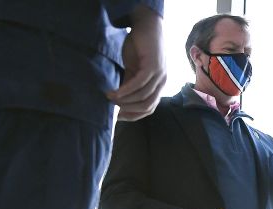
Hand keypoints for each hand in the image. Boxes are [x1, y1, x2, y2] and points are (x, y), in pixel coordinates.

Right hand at [108, 5, 166, 121]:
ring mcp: (160, 76)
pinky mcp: (153, 66)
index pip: (148, 109)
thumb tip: (118, 101)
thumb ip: (129, 84)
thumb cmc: (139, 48)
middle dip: (128, 110)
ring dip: (125, 100)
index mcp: (158, 86)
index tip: (117, 117)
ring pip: (143, 97)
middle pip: (147, 106)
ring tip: (110, 98)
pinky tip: (115, 92)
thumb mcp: (132, 70)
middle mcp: (162, 83)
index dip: (133, 115)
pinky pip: (139, 83)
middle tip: (112, 109)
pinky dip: (126, 90)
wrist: (146, 27)